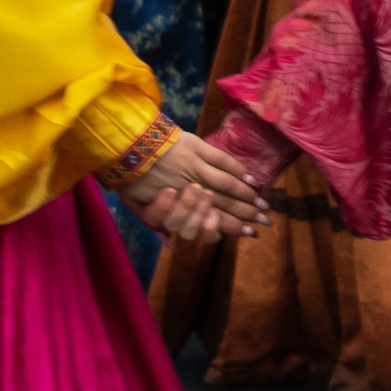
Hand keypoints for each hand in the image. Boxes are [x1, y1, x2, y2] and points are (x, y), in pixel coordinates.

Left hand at [127, 130, 272, 244]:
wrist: (124, 143)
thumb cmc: (128, 177)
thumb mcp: (135, 206)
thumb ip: (155, 226)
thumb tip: (171, 247)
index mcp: (176, 203)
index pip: (210, 219)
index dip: (232, 227)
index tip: (249, 233)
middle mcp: (190, 186)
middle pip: (225, 203)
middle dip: (247, 213)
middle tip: (266, 220)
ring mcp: (195, 166)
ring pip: (227, 183)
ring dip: (248, 194)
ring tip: (263, 203)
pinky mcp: (196, 146)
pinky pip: (221, 159)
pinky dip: (238, 169)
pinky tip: (252, 178)